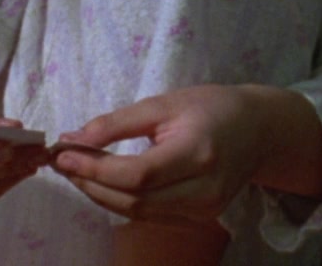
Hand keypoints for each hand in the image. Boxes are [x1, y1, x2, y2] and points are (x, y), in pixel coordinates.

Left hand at [50, 84, 321, 228]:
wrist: (258, 132)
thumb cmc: (212, 107)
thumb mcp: (165, 102)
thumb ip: (119, 122)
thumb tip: (75, 137)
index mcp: (198, 154)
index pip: (138, 174)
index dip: (95, 168)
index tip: (64, 153)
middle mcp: (204, 190)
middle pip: (134, 201)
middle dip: (91, 183)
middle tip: (63, 162)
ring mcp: (204, 210)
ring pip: (138, 213)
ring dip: (100, 194)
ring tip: (75, 170)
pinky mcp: (199, 219)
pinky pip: (150, 216)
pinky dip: (120, 201)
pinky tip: (102, 182)